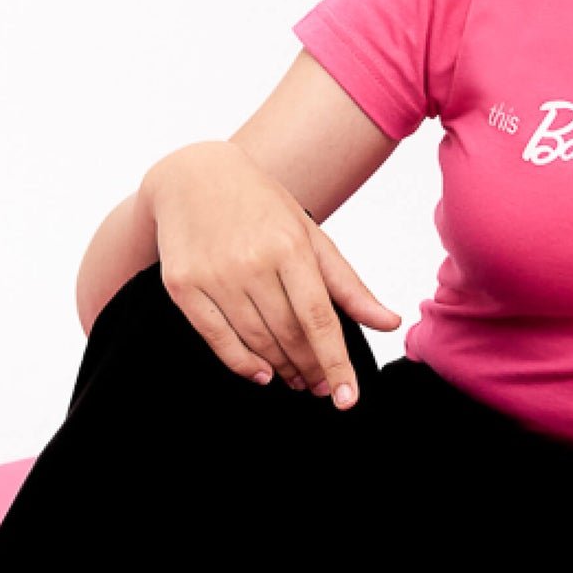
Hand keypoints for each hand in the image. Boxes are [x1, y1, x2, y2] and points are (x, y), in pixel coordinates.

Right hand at [142, 142, 401, 406]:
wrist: (193, 175)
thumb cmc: (260, 206)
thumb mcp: (310, 236)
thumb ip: (348, 285)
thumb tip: (389, 323)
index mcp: (290, 246)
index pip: (319, 318)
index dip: (335, 362)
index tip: (346, 397)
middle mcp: (251, 261)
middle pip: (288, 334)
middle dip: (310, 368)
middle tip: (321, 385)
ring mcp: (213, 275)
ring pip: (255, 340)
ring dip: (280, 368)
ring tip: (296, 378)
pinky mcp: (182, 285)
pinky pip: (217, 338)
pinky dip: (241, 363)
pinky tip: (261, 373)